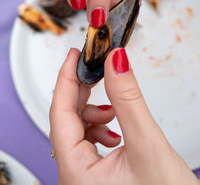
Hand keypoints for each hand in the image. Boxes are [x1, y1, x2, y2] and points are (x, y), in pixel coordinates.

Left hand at [50, 48, 198, 184]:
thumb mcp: (146, 144)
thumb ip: (128, 100)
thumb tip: (116, 63)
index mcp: (75, 173)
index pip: (60, 112)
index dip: (66, 78)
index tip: (75, 55)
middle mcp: (73, 176)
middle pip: (66, 119)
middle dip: (82, 91)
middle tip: (95, 68)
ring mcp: (83, 176)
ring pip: (77, 129)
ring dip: (93, 111)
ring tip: (113, 109)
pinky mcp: (94, 174)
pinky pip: (87, 140)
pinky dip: (99, 126)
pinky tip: (114, 128)